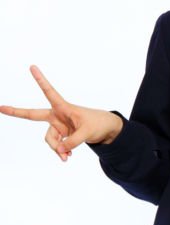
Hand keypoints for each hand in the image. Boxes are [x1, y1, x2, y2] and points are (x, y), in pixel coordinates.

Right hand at [0, 66, 122, 161]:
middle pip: (33, 115)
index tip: (32, 67)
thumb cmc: (97, 124)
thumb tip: (61, 150)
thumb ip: (73, 142)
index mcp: (63, 107)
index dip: (40, 80)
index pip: (49, 92)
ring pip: (50, 140)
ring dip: (57, 149)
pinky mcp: (60, 135)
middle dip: (16, 112)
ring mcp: (57, 126)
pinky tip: (67, 157)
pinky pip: (56, 146)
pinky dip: (61, 152)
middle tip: (0, 107)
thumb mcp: (88, 133)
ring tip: (67, 157)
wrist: (104, 130)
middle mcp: (56, 115)